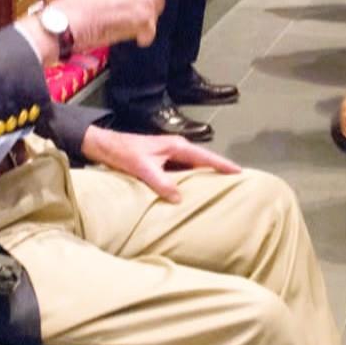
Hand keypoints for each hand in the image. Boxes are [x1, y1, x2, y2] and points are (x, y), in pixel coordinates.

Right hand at [52, 0, 205, 50]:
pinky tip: (118, 30)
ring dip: (139, 22)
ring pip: (152, 18)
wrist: (72, 20)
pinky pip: (148, 33)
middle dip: (145, 8)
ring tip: (114, 20)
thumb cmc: (81, 3)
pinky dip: (138, 35)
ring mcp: (146, 4)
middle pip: (158, 1)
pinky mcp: (144, 22)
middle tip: (121, 10)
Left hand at [82, 128, 240, 202]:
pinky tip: (195, 189)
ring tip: (221, 187)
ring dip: (205, 175)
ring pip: (193, 166)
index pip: (206, 156)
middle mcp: (177, 148)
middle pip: (203, 161)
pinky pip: (183, 171)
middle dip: (219, 170)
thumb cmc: (124, 153)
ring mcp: (170, 154)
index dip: (223, 164)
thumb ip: (161, 182)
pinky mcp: (163, 161)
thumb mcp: (143, 168)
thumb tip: (179, 198)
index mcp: (177, 146)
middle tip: (237, 183)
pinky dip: (192, 179)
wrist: (105, 146)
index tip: (240, 172)